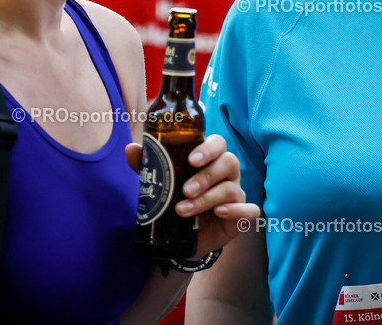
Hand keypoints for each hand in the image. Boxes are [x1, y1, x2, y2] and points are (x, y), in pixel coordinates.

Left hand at [125, 134, 259, 256]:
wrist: (182, 236)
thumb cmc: (176, 199)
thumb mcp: (160, 182)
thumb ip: (148, 165)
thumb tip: (131, 149)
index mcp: (210, 159)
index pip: (218, 143)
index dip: (208, 149)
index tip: (191, 160)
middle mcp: (226, 173)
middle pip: (228, 162)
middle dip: (206, 176)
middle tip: (184, 190)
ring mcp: (236, 193)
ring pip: (231, 189)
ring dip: (206, 199)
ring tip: (182, 210)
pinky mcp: (241, 215)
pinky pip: (250, 210)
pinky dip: (237, 210)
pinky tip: (220, 213)